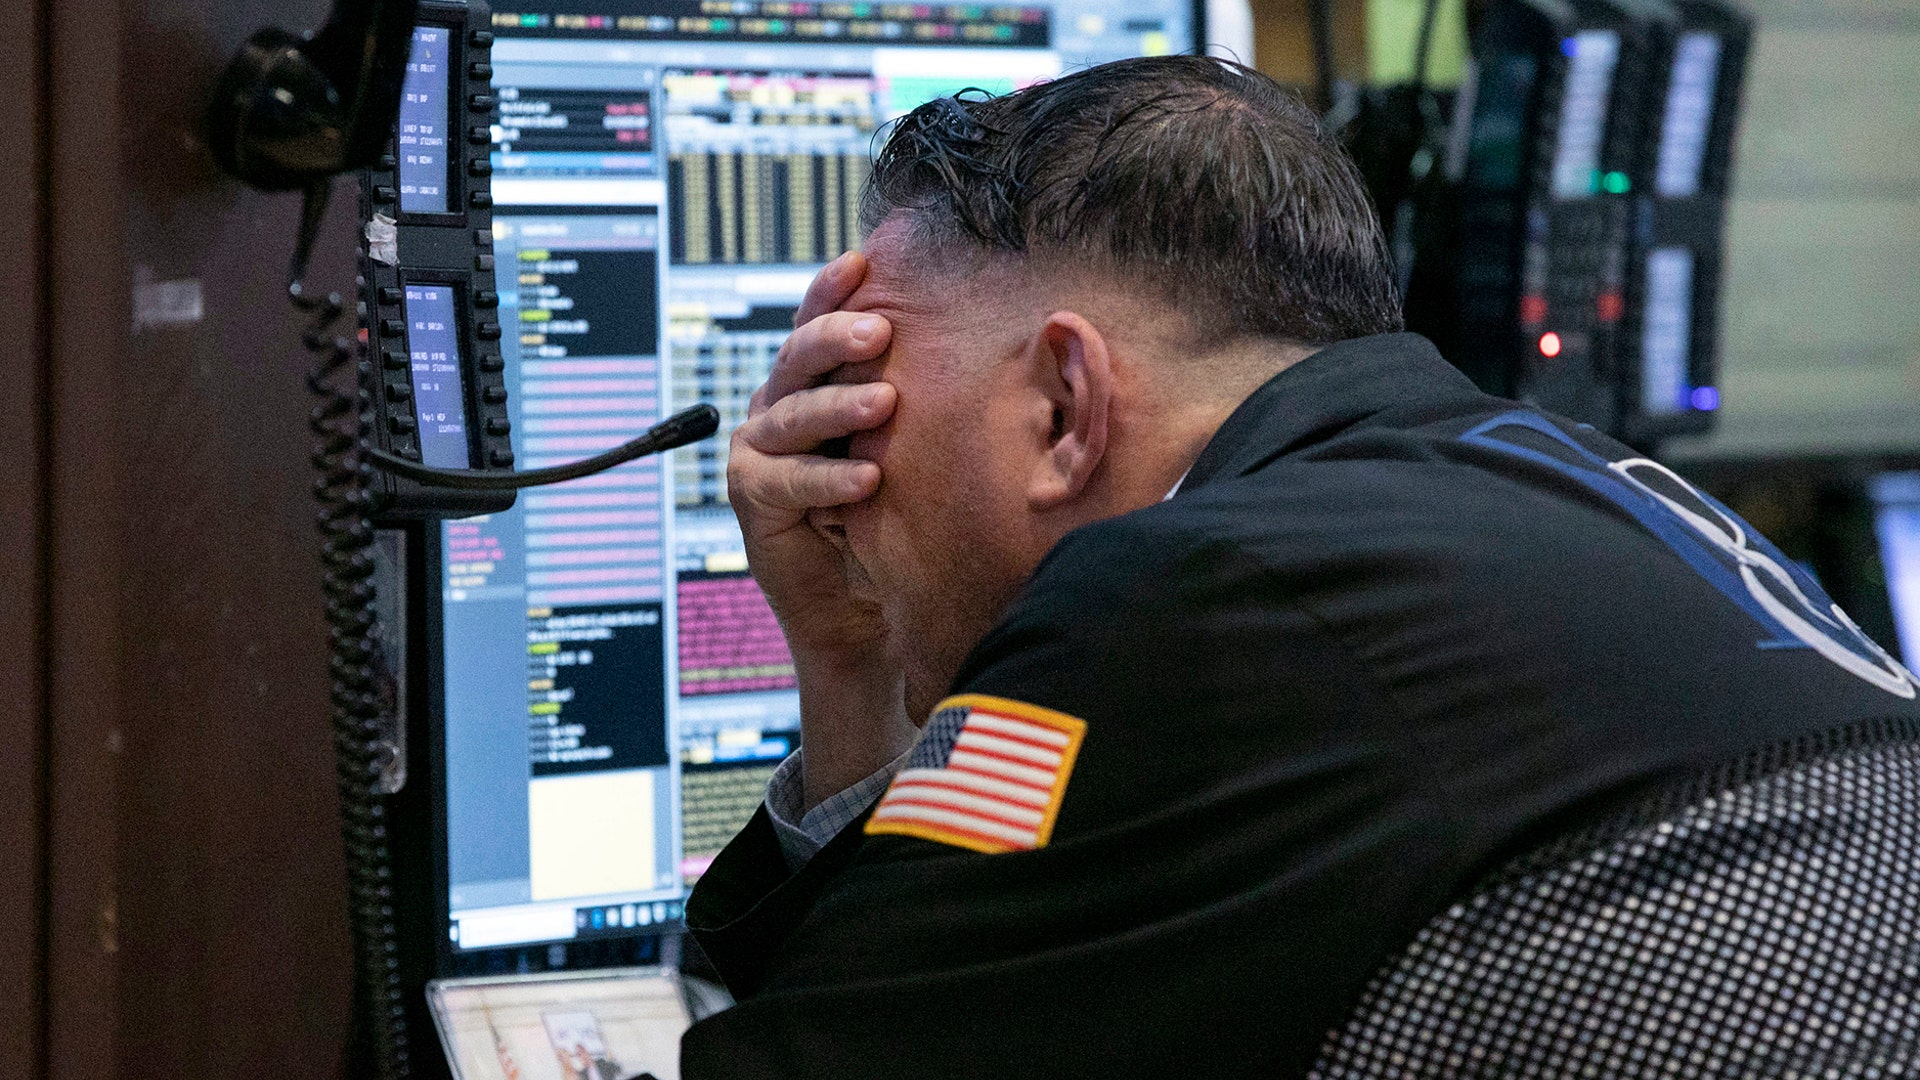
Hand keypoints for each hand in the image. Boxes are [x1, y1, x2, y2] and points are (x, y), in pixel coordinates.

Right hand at [729, 252, 894, 660]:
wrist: (863, 599)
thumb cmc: (893, 513)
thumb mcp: (908, 446)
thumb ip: (916, 399)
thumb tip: (980, 342)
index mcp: (816, 379)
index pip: (819, 322)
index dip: (833, 291)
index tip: (862, 261)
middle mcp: (782, 402)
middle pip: (800, 357)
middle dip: (837, 339)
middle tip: (879, 331)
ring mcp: (762, 446)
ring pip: (795, 414)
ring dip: (839, 407)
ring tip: (884, 403)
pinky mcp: (753, 494)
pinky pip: (787, 480)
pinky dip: (826, 479)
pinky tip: (865, 478)